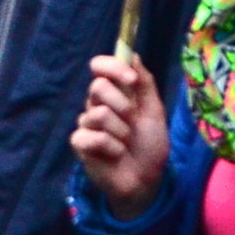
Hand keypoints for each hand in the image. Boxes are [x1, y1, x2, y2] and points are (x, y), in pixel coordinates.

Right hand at [68, 52, 167, 219]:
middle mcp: (97, 105)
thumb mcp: (154, 111)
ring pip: (98, 113)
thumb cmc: (150, 144)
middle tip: (133, 121)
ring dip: (121, 130)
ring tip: (126, 142)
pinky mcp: (79, 144)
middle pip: (97, 87)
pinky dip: (112, 147)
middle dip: (123, 104)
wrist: (147, 178)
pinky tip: (116, 155)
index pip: (100, 68)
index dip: (112, 67)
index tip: (131, 80)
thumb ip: (145, 84)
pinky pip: (92, 137)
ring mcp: (86, 125)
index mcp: (115, 94)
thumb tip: (133, 55)